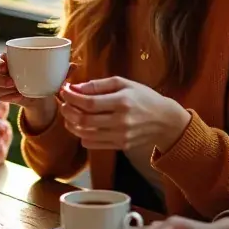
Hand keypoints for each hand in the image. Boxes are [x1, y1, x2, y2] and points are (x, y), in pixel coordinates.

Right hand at [0, 53, 71, 127]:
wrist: (40, 93)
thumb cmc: (43, 76)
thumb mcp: (51, 72)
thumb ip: (61, 69)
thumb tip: (75, 65)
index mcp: (6, 59)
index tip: (6, 66)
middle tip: (12, 82)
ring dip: (1, 90)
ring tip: (16, 91)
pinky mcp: (0, 95)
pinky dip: (5, 98)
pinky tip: (16, 97)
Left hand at [60, 77, 190, 151]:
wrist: (165, 120)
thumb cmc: (143, 97)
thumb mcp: (124, 83)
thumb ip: (98, 85)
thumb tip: (75, 88)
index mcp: (122, 102)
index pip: (89, 103)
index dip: (72, 98)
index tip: (64, 91)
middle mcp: (121, 121)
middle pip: (84, 120)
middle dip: (68, 111)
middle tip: (63, 103)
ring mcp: (121, 136)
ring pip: (85, 134)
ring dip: (71, 124)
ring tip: (69, 115)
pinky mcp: (120, 145)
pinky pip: (93, 144)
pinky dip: (82, 135)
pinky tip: (81, 126)